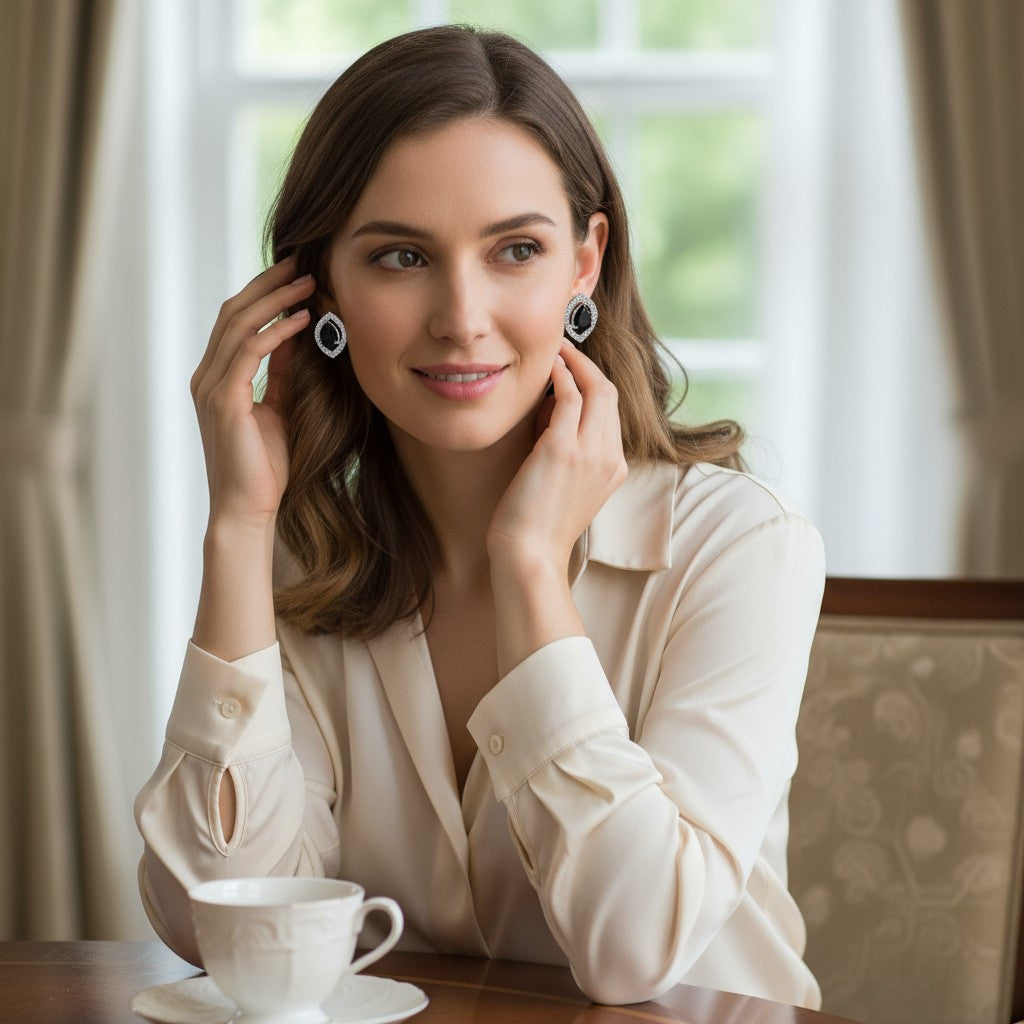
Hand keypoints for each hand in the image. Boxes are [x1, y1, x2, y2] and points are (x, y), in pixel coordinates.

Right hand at [190, 258, 315, 528]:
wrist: (247, 508)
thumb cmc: (265, 466)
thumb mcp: (279, 408)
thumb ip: (283, 373)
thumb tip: (297, 335)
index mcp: (217, 377)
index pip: (235, 320)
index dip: (263, 293)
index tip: (295, 273)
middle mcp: (206, 376)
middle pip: (234, 312)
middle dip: (268, 284)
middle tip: (301, 262)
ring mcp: (211, 387)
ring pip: (239, 324)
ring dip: (275, 299)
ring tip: (308, 282)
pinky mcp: (224, 400)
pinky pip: (249, 351)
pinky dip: (277, 331)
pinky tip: (302, 319)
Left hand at [487, 340, 627, 576]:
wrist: (529, 555)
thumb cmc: (536, 525)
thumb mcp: (565, 483)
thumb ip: (565, 447)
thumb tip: (548, 406)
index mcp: (614, 468)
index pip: (611, 412)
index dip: (593, 384)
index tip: (573, 369)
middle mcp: (610, 458)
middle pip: (610, 394)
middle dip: (588, 365)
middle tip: (564, 348)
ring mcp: (589, 453)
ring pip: (596, 389)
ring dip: (574, 363)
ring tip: (554, 350)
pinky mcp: (562, 450)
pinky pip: (569, 398)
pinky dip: (560, 377)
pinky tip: (546, 369)